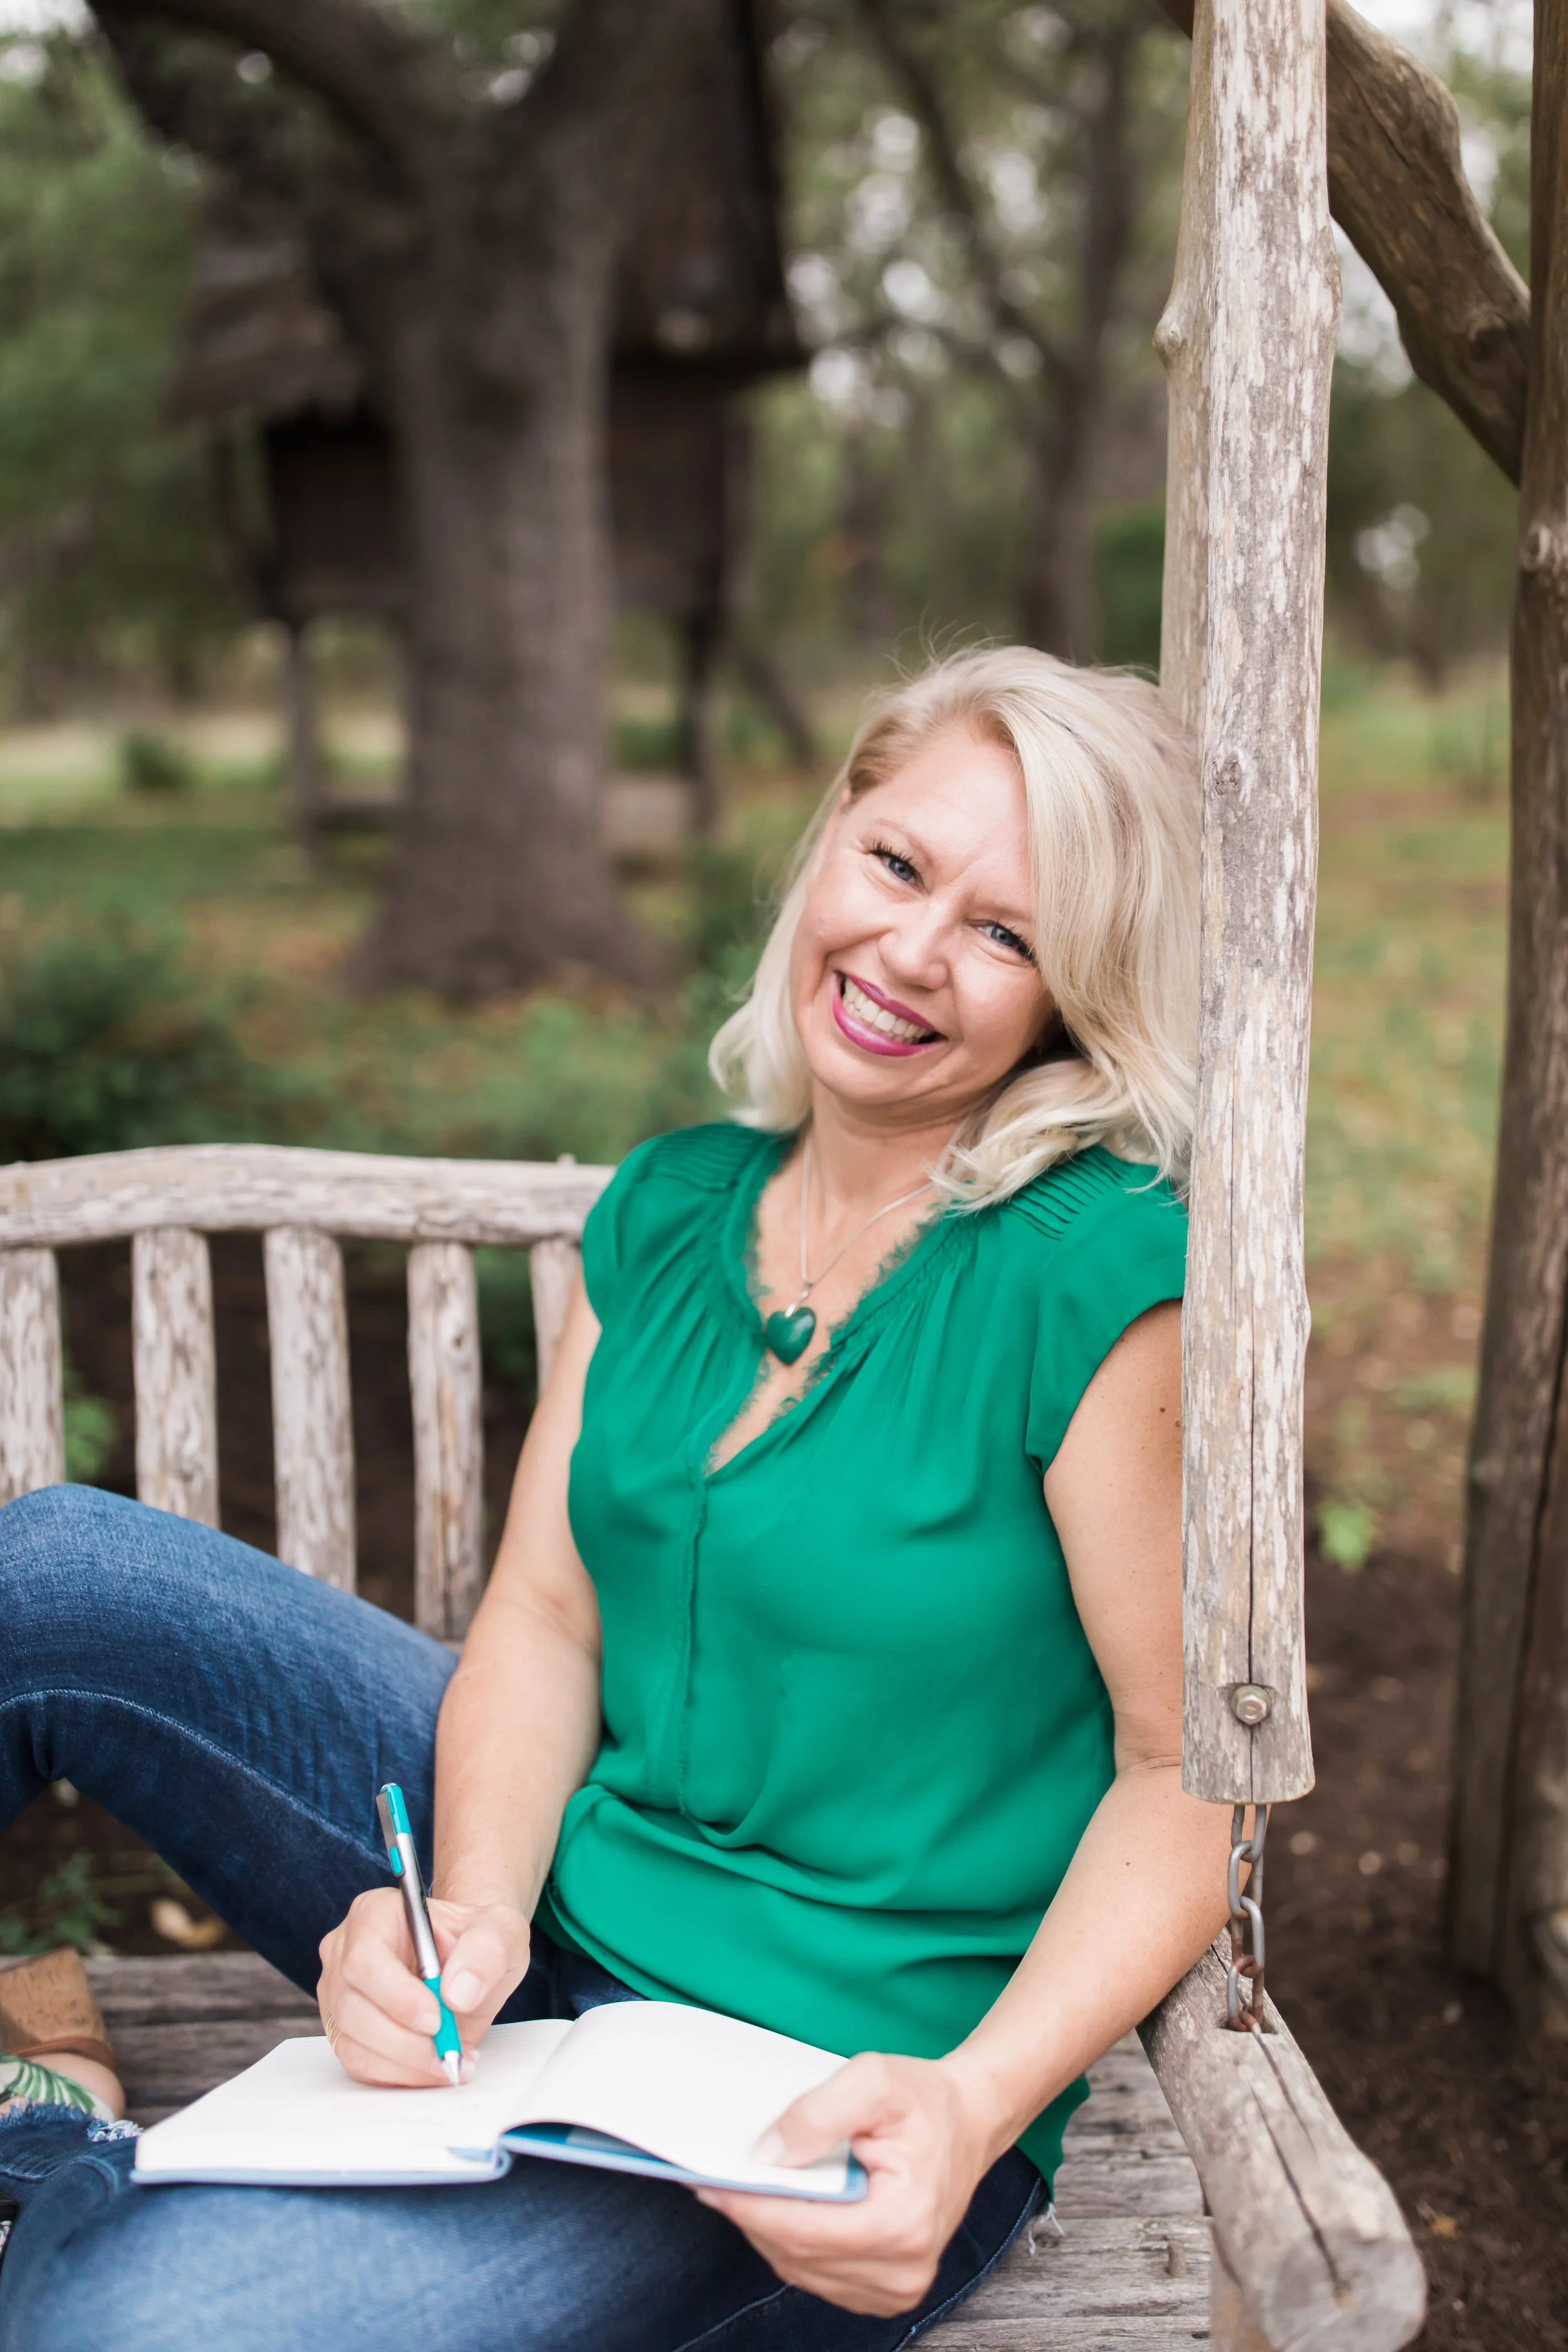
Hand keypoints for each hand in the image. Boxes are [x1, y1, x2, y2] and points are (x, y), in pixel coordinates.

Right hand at [317, 1889, 531, 2086]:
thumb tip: (459, 1992)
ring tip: (450, 2060)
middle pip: (352, 2006)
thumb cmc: (477, 1940)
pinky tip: (433, 2067)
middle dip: (403, 2040)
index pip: (365, 1958)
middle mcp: (345, 1952)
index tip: (436, 2019)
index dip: (396, 1995)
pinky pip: (360, 2063)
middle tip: (448, 2050)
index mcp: (374, 1913)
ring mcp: (339, 1994)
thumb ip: (486, 1951)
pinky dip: (399, 2075)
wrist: (469, 1964)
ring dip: (404, 2063)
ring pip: (352, 2041)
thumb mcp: (500, 1930)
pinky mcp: (346, 2030)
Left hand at [696, 2052, 997, 2316]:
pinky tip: (781, 2207)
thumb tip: (764, 2156)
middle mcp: (903, 2269)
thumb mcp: (872, 2079)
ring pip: (801, 2269)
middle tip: (714, 2176)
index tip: (707, 2181)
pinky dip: (791, 2243)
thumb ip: (816, 2115)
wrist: (970, 2122)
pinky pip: (817, 2274)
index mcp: (904, 2223)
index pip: (803, 2230)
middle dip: (751, 2214)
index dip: (749, 2207)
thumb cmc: (925, 2100)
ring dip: (767, 2230)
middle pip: (797, 2254)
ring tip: (743, 2187)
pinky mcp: (886, 2291)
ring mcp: (896, 2288)